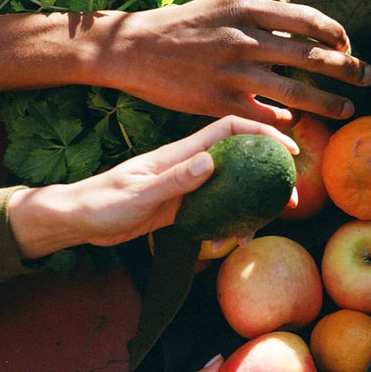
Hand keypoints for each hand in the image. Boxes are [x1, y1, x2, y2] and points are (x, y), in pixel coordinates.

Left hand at [7, 114, 298, 259]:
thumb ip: (175, 180)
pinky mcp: (182, 208)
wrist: (78, 221)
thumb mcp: (138, 194)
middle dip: (269, 172)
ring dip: (253, 203)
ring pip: (232, 187)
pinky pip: (216, 210)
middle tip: (291, 196)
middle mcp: (188, 165)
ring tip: (266, 223)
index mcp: (180, 153)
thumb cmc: (101, 203)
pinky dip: (230, 223)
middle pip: (239, 159)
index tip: (287, 148)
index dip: (262, 133)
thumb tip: (212, 162)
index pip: (229, 131)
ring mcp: (187, 187)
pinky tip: (231, 241)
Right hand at [88, 0, 370, 123]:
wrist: (132, 47)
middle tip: (369, 78)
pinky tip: (296, 127)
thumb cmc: (182, 26)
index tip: (348, 45)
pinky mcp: (220, 103)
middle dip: (349, 69)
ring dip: (329, 104)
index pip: (310, 20)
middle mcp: (245, 38)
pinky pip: (267, 117)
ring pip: (297, 93)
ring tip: (347, 111)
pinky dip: (286, 123)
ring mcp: (234, 73)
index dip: (337, 34)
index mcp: (248, 8)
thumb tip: (304, 29)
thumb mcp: (223, 7)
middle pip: (313, 56)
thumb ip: (262, 17)